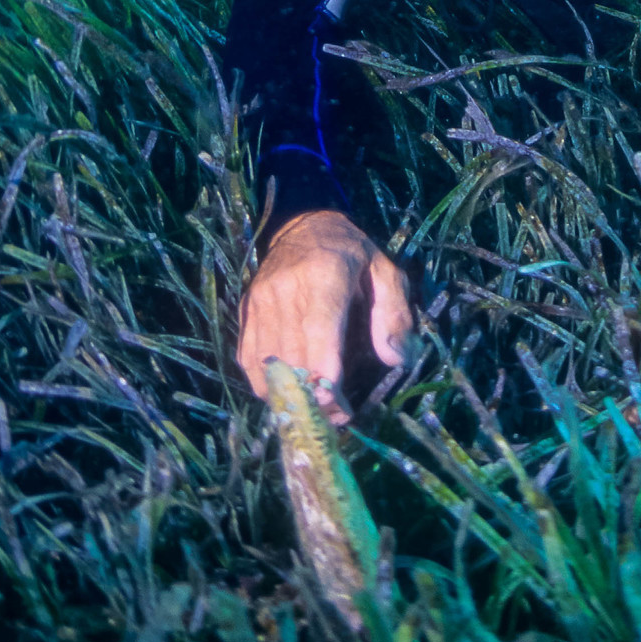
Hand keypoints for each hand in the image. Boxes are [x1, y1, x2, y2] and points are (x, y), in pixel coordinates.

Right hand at [236, 210, 415, 427]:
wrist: (302, 225)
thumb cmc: (351, 253)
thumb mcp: (384, 271)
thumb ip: (394, 313)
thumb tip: (395, 358)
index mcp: (324, 274)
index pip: (318, 329)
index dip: (324, 372)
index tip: (337, 406)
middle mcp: (285, 288)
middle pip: (292, 355)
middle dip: (313, 395)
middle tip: (337, 417)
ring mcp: (259, 301)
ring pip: (266, 363)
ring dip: (288, 396)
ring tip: (315, 410)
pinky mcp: (246, 312)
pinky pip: (248, 359)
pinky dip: (265, 384)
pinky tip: (288, 393)